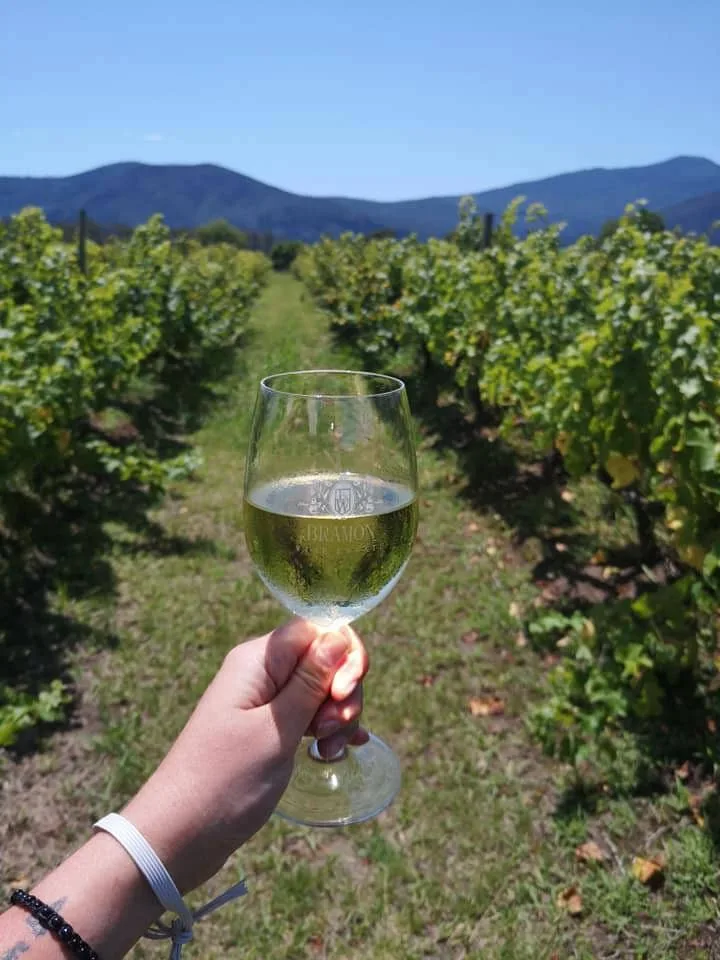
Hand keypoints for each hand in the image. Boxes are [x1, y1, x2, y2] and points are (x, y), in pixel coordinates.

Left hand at [121, 620, 368, 892]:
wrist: (178, 835)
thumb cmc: (225, 779)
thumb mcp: (276, 729)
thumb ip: (310, 681)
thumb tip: (339, 633)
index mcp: (258, 659)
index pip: (317, 629)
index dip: (342, 655)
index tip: (342, 693)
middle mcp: (261, 672)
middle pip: (324, 659)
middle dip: (343, 691)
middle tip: (331, 731)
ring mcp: (264, 701)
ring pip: (321, 690)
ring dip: (337, 717)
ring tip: (328, 752)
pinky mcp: (267, 728)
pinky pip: (309, 715)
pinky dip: (327, 732)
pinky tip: (337, 752)